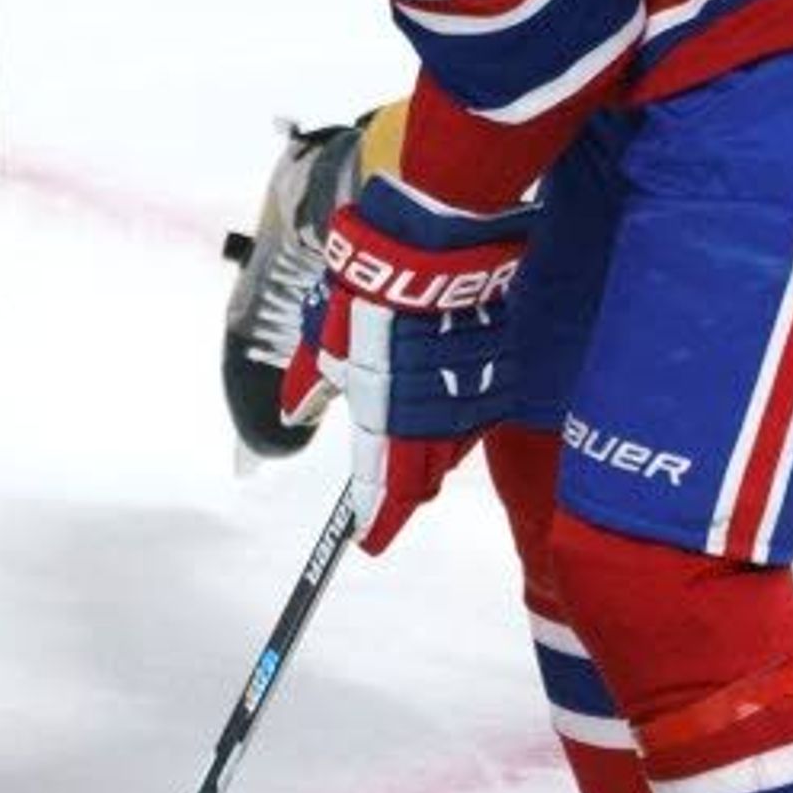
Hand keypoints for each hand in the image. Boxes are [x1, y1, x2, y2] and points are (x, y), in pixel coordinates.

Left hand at [282, 178, 528, 553]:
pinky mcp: (498, 376)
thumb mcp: (326, 341)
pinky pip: (474, 418)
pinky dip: (456, 427)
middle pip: (421, 481)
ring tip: (411, 464)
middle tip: (387, 507)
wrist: (436, 253)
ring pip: (451, 452)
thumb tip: (294, 414)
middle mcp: (434, 424)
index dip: (375, 520)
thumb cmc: (372, 295)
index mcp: (387, 422)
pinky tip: (443, 415)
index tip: (365, 540)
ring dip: (431, 463)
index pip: (382, 489)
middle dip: (403, 497)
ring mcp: (472, 402)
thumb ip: (311, 383)